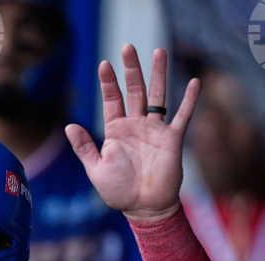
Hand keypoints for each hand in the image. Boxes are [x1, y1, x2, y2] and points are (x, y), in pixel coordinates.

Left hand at [66, 45, 199, 223]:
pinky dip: (189, 100)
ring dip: (158, 74)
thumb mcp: (96, 169)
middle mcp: (136, 126)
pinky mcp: (172, 139)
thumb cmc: (118, 192)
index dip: (109, 83)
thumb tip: (69, 126)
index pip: (112, 100)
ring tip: (159, 51)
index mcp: (116, 131)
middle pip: (135, 91)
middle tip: (129, 47)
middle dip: (132, 69)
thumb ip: (84, 147)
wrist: (144, 209)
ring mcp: (155, 131)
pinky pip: (182, 116)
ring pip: (157, 96)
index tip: (104, 64)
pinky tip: (196, 81)